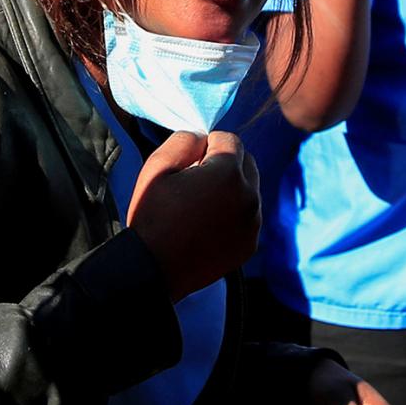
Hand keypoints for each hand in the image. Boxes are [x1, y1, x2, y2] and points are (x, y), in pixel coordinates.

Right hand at [126, 131, 260, 298]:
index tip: (190, 161)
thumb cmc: (151, 216)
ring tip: (201, 206)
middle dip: (225, 164)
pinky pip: (249, 217)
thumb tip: (202, 136)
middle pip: (246, 162)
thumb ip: (184, 140)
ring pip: (250, 189)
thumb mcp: (157, 168)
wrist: (152, 268)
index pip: (229, 139)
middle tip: (196, 181)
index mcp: (228, 172)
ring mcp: (254, 220)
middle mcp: (250, 194)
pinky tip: (208, 226)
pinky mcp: (251, 241)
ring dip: (232, 189)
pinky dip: (234, 215)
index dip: (207, 146)